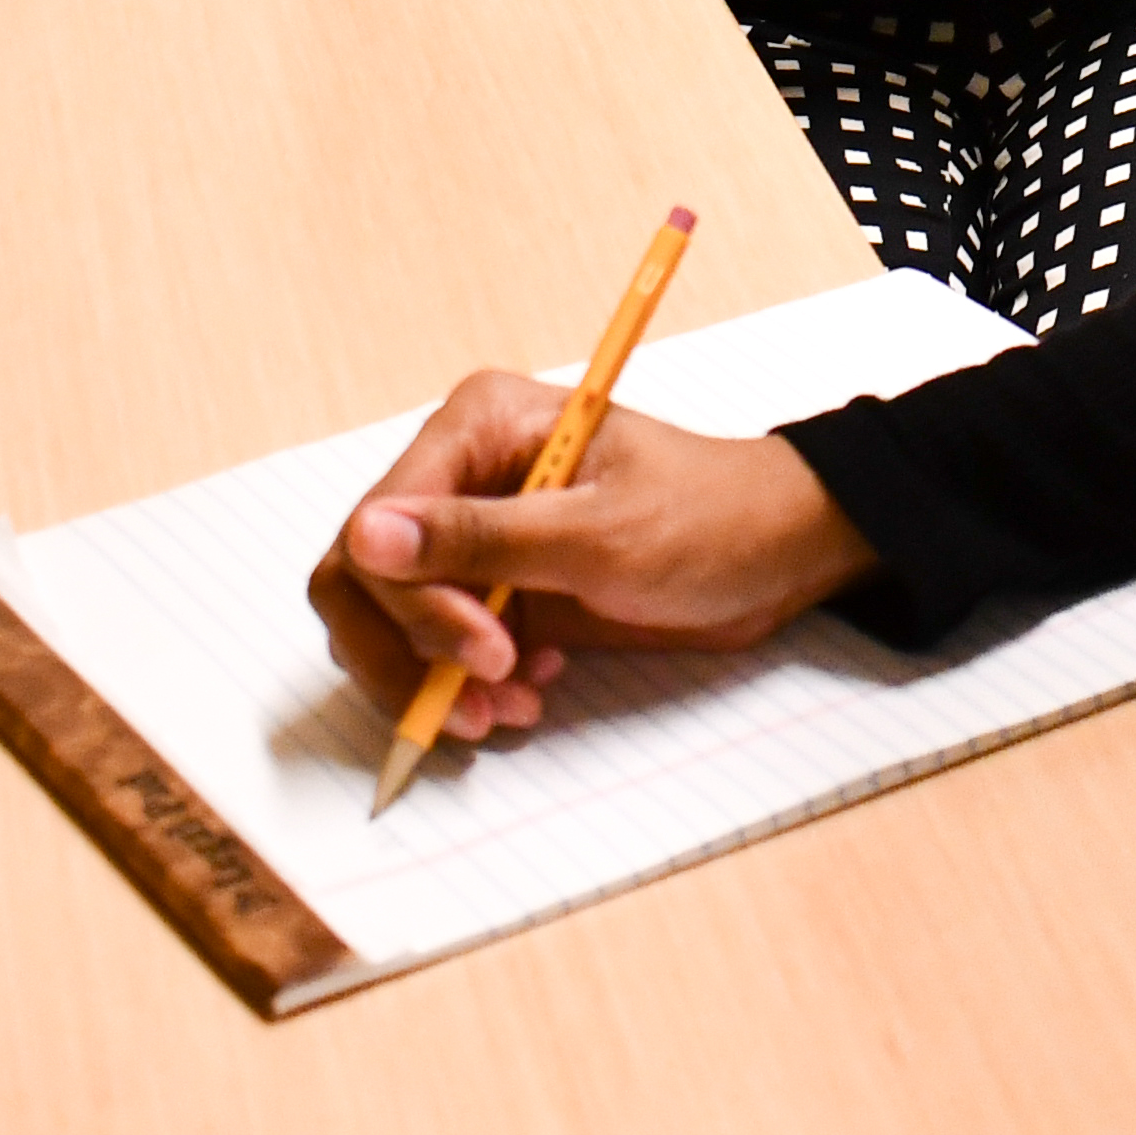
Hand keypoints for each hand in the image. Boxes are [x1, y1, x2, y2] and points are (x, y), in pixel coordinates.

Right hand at [305, 372, 880, 743]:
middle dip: (413, 653)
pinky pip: (433, 647)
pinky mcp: (490, 587)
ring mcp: (470, 533)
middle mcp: (458, 472)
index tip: (486, 653)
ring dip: (435, 680)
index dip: (412, 601)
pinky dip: (465, 684)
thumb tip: (366, 536)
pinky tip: (531, 688)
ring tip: (511, 708)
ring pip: (388, 622)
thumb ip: (482, 540)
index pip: (378, 523)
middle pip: (363, 578)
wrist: (772, 556)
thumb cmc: (707, 519)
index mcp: (478, 426)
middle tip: (486, 701)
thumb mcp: (600, 535)